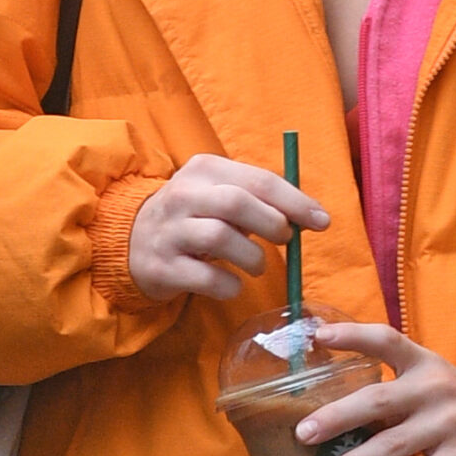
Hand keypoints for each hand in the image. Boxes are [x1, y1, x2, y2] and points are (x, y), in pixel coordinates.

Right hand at [127, 154, 328, 302]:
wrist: (133, 241)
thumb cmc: (194, 216)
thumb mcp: (219, 193)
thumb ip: (260, 199)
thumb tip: (311, 215)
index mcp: (204, 170)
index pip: (258, 180)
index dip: (295, 202)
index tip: (321, 221)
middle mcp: (182, 195)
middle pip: (238, 204)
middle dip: (273, 224)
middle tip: (285, 240)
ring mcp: (169, 231)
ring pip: (221, 239)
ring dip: (253, 258)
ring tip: (257, 265)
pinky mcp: (162, 267)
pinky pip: (207, 279)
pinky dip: (231, 286)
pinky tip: (232, 284)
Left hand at [295, 322, 455, 455]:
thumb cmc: (452, 406)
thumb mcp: (428, 382)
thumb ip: (389, 386)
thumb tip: (326, 407)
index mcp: (423, 363)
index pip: (386, 340)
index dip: (352, 335)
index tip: (318, 337)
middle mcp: (436, 389)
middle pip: (378, 400)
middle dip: (337, 417)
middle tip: (303, 434)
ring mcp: (452, 423)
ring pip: (393, 445)